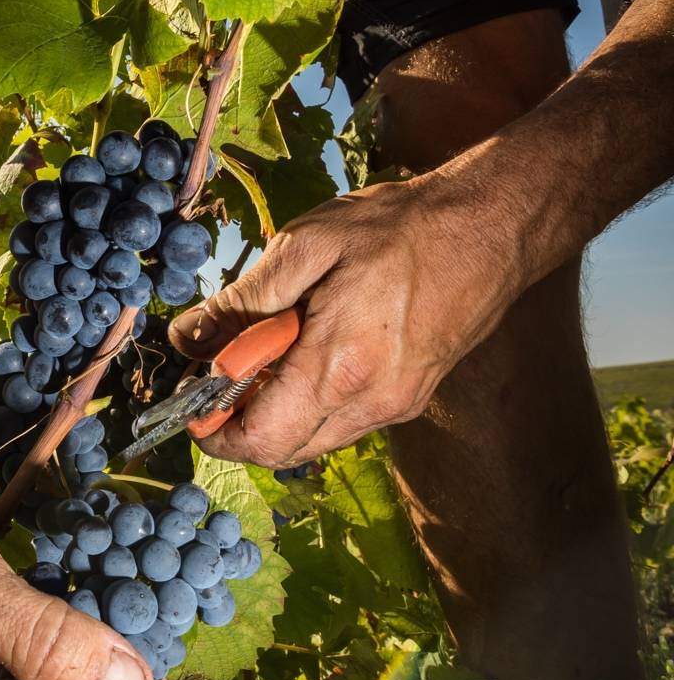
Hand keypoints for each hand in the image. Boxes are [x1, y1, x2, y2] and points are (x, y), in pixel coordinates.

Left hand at [168, 171, 522, 466]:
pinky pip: (340, 423)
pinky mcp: (410, 399)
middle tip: (220, 371)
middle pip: (281, 451)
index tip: (190, 399)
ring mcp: (396, 407)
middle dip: (237, 424)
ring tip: (264, 351)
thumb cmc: (400, 228)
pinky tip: (303, 352)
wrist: (492, 228)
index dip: (213, 430)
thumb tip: (187, 338)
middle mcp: (372, 403)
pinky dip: (306, 403)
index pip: (259, 440)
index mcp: (340, 368)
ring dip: (273, 413)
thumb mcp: (306, 246)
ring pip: (311, 440)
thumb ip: (241, 301)